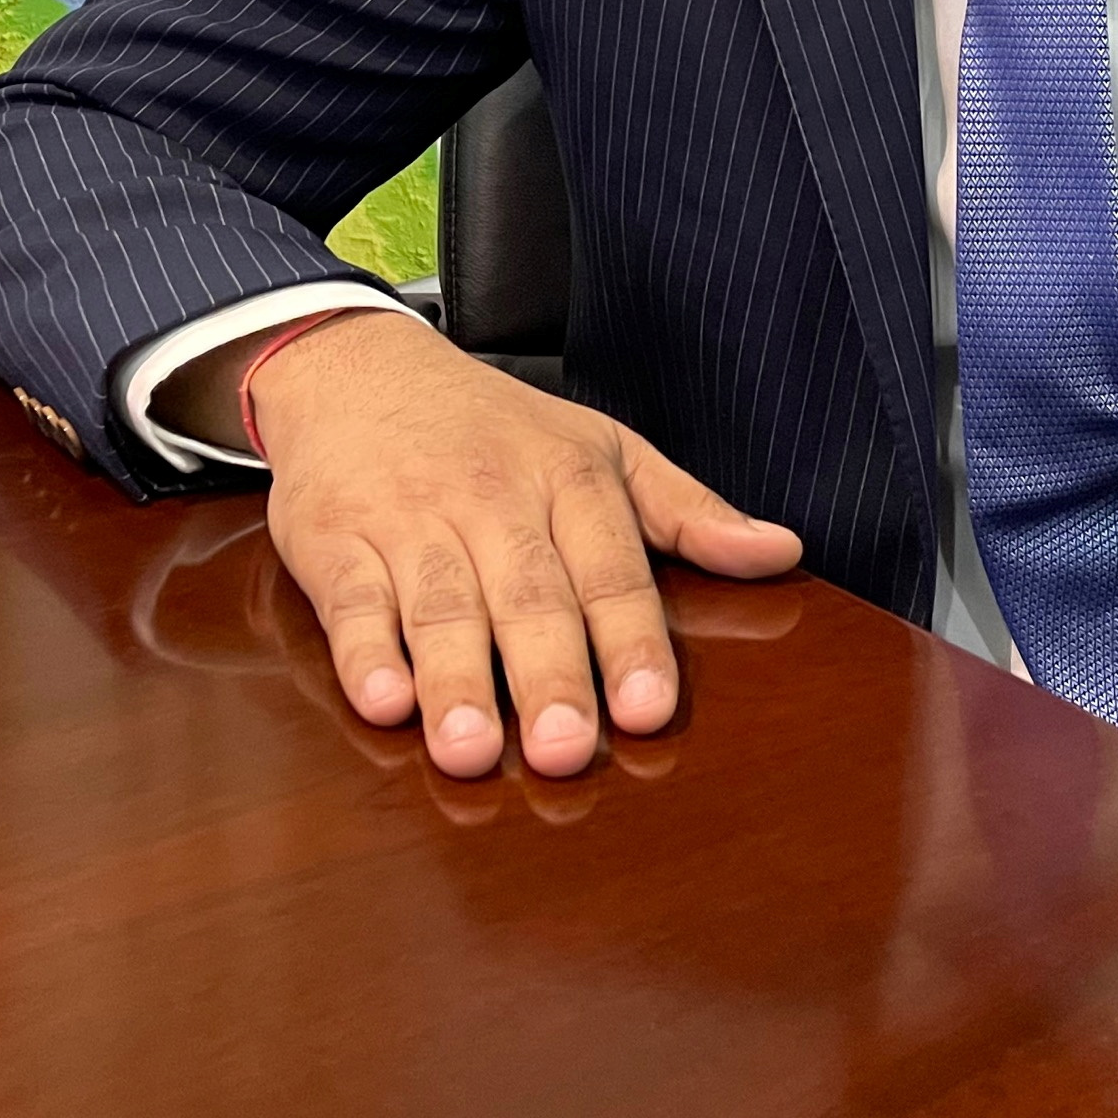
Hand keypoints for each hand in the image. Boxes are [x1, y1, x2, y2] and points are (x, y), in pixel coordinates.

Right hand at [179, 310, 802, 778]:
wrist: (359, 367)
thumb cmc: (493, 429)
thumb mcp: (603, 449)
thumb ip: (686, 514)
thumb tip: (782, 552)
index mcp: (571, 480)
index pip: (610, 567)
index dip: (630, 640)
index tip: (647, 710)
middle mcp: (492, 500)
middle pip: (528, 595)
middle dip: (548, 674)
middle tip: (565, 749)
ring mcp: (410, 520)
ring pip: (440, 605)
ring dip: (456, 679)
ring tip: (472, 750)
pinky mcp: (335, 539)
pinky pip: (352, 600)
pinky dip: (365, 651)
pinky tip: (384, 700)